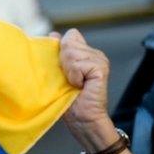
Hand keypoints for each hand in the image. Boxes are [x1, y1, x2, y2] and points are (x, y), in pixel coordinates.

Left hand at [50, 29, 116, 148]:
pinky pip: (79, 64)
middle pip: (70, 41)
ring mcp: (99, 60)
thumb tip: (52, 34)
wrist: (81, 119)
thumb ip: (57, 53)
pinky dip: (74, 76)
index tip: (62, 68)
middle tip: (68, 79)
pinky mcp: (101, 68)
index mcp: (84, 53)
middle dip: (62, 60)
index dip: (62, 48)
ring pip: (72, 52)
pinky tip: (79, 86)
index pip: (71, 35)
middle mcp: (94, 54)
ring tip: (73, 83)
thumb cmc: (68, 100)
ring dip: (68, 70)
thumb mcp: (58, 73)